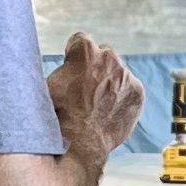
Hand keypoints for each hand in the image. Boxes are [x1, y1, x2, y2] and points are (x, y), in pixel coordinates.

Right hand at [48, 33, 144, 160]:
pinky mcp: (137, 92)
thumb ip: (59, 68)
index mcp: (84, 49)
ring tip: (97, 106)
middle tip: (86, 91)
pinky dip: (122, 98)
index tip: (74, 70)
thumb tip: (55, 65)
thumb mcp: (48, 84)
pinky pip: (130, 90)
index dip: (75, 57)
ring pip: (118, 74)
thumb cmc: (59, 115)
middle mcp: (109, 57)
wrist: (79, 143)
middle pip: (103, 56)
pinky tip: (110, 111)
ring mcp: (126, 75)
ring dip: (110, 84)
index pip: (81, 42)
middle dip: (96, 69)